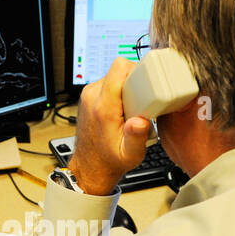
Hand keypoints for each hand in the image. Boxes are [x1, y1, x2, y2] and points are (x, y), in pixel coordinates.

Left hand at [67, 57, 152, 195]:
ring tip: (131, 109)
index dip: (136, 70)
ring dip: (126, 89)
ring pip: (114, 76)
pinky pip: (109, 84)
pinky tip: (123, 109)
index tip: (145, 85)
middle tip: (140, 104)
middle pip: (119, 71)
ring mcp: (89, 95)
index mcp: (104, 106)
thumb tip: (140, 121)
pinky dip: (119, 93)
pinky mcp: (89, 96)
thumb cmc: (110, 161)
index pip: (119, 68)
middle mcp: (93, 96)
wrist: (91, 167)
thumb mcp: (131, 155)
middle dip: (134, 83)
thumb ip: (136, 137)